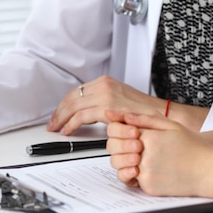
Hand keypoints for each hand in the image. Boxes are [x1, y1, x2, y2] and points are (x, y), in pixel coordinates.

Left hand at [46, 75, 165, 134]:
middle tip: (52, 123)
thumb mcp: (118, 101)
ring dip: (61, 119)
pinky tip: (68, 131)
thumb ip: (101, 102)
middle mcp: (103, 85)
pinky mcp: (106, 106)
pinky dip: (71, 124)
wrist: (161, 115)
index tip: (58, 114)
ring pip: (73, 106)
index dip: (63, 105)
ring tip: (57, 129)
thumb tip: (84, 111)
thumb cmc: (143, 113)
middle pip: (71, 98)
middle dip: (58, 112)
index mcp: (104, 81)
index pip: (76, 92)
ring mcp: (105, 94)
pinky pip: (81, 116)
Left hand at [106, 110, 212, 197]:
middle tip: (136, 148)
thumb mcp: (171, 125)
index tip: (129, 134)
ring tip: (144, 160)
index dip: (118, 131)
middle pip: (114, 149)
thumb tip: (119, 114)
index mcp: (148, 136)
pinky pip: (133, 181)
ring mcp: (145, 172)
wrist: (211, 171)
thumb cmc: (194, 148)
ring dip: (126, 163)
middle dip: (120, 147)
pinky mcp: (148, 187)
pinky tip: (154, 171)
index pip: (115, 130)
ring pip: (120, 166)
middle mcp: (144, 154)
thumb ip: (143, 118)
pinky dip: (138, 176)